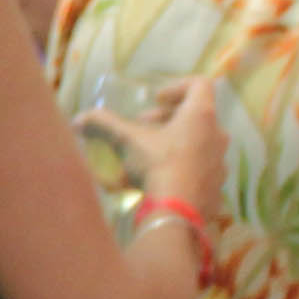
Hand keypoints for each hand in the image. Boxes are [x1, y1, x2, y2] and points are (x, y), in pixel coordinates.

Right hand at [93, 73, 229, 221]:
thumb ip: (104, 124)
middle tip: (143, 128)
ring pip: (199, 143)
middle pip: (196, 115)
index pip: (199, 84)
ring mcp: (220, 162)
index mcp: (201, 115)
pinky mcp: (217, 186)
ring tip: (150, 155)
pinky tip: (160, 180)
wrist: (177, 213)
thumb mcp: (127, 140)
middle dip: (167, 119)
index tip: (156, 99)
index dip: (177, 86)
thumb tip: (78, 119)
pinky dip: (182, 168)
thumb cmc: (157, 165)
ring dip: (175, 143)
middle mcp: (217, 134)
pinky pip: (200, 169)